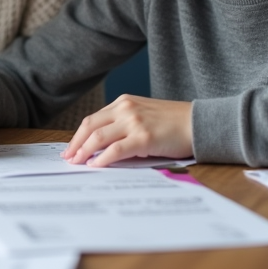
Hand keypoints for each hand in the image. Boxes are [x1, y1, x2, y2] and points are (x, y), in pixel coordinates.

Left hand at [61, 96, 192, 166]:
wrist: (199, 123)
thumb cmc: (173, 123)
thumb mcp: (144, 116)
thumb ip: (124, 125)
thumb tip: (101, 147)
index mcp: (124, 102)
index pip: (92, 119)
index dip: (78, 135)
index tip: (71, 148)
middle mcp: (126, 108)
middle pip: (90, 126)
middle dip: (76, 144)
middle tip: (68, 158)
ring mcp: (134, 122)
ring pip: (98, 138)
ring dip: (84, 152)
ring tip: (77, 163)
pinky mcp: (143, 137)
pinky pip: (115, 150)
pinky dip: (101, 159)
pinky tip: (95, 166)